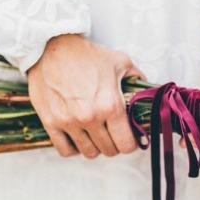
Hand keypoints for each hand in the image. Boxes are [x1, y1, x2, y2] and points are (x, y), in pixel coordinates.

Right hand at [28, 34, 143, 157]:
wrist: (52, 46)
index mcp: (110, 105)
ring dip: (95, 146)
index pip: (126, 145)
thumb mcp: (120, 62)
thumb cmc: (86, 54)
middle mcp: (90, 117)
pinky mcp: (51, 122)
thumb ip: (137, 79)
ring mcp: (69, 121)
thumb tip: (148, 94)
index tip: (129, 138)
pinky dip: (74, 148)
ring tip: (95, 134)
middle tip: (112, 133)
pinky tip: (78, 137)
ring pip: (89, 153)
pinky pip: (65, 150)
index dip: (131, 144)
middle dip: (114, 144)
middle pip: (109, 150)